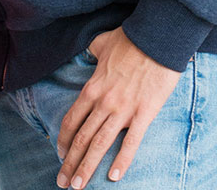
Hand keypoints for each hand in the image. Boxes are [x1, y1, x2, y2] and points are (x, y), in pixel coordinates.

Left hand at [56, 29, 182, 187]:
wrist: (156, 41)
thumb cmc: (129, 41)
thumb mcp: (100, 44)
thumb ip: (91, 52)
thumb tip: (88, 50)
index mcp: (91, 89)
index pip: (72, 121)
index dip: (64, 141)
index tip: (59, 155)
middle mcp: (102, 103)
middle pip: (82, 138)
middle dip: (70, 163)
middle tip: (62, 182)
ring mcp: (122, 110)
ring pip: (100, 144)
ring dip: (88, 167)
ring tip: (78, 186)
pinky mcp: (144, 114)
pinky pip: (131, 142)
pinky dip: (122, 161)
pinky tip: (113, 176)